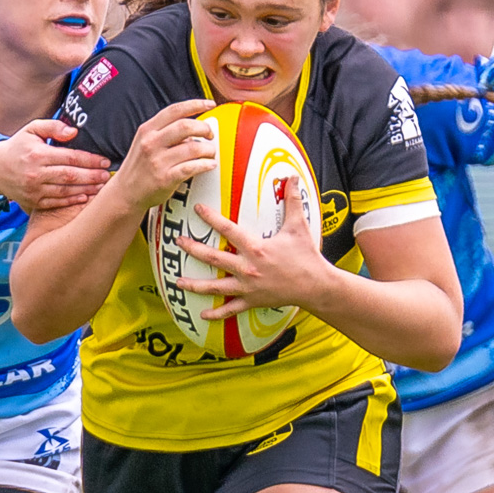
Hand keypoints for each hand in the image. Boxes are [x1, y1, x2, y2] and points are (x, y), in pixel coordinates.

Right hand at [0, 120, 110, 214]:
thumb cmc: (18, 147)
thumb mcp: (31, 129)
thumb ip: (53, 127)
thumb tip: (74, 132)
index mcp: (37, 154)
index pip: (69, 157)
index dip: (89, 160)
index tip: (105, 161)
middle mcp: (35, 173)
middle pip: (70, 176)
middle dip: (92, 176)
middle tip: (108, 176)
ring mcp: (34, 190)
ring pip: (65, 192)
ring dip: (86, 190)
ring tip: (102, 188)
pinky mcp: (33, 202)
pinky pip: (56, 203)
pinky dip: (72, 202)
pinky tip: (85, 198)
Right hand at [112, 99, 216, 213]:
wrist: (125, 192)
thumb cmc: (139, 167)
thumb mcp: (145, 142)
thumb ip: (166, 132)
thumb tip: (194, 127)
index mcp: (148, 130)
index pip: (175, 110)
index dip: (195, 105)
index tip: (209, 104)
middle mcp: (151, 143)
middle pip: (185, 126)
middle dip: (204, 128)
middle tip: (210, 135)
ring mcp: (158, 161)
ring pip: (193, 148)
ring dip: (208, 149)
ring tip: (210, 153)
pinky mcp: (165, 179)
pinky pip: (191, 167)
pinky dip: (205, 165)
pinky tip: (209, 164)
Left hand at [177, 175, 326, 320]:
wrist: (315, 286)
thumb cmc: (306, 256)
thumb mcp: (298, 227)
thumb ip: (292, 201)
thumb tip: (291, 177)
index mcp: (256, 249)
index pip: (228, 230)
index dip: (211, 218)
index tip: (197, 209)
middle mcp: (248, 268)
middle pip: (214, 258)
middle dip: (194, 249)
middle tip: (178, 242)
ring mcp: (248, 287)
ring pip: (216, 287)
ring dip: (195, 285)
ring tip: (178, 282)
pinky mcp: (252, 301)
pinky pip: (231, 310)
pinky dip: (217, 314)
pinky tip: (202, 315)